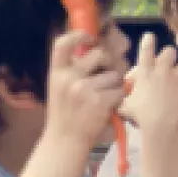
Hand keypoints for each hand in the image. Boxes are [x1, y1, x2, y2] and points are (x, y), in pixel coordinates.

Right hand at [43, 30, 127, 149]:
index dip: (78, 35)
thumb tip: (99, 49)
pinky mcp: (99, 101)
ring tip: (105, 97)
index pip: (62, 43)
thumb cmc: (66, 114)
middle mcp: (68, 78)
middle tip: (107, 78)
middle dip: (109, 64)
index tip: (90, 38)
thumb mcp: (60, 88)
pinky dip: (119, 99)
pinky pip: (120, 91)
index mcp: (57, 73)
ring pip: (115, 74)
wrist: (65, 141)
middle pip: (100, 54)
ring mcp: (84, 89)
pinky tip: (109, 108)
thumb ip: (74, 70)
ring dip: (116, 84)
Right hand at [120, 33, 177, 130]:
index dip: (148, 40)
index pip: (146, 49)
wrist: (161, 124)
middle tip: (168, 64)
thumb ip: (125, 94)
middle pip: (171, 51)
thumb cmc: (140, 114)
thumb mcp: (125, 103)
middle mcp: (163, 70)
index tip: (150, 36)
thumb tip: (123, 89)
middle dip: (170, 55)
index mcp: (146, 71)